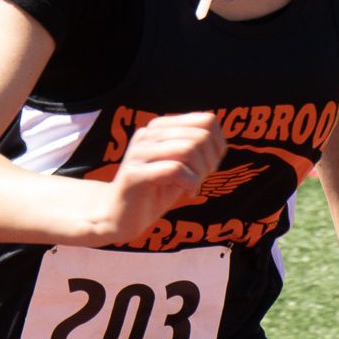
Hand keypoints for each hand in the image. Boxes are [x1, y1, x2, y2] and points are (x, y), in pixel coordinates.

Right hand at [99, 111, 224, 244]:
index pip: (206, 120)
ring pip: (188, 150)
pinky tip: (188, 194)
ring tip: (193, 186)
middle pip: (199, 136)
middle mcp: (148, 134)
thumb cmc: (154, 191)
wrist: (119, 217)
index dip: (218, 145)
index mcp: (159, 126)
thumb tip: (219, 139)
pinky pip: (175, 170)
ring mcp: (139, 152)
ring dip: (200, 173)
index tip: (211, 165)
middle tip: (202, 179)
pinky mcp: (135, 174)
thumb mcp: (180, 166)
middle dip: (210, 162)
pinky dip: (190, 183)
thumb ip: (195, 149)